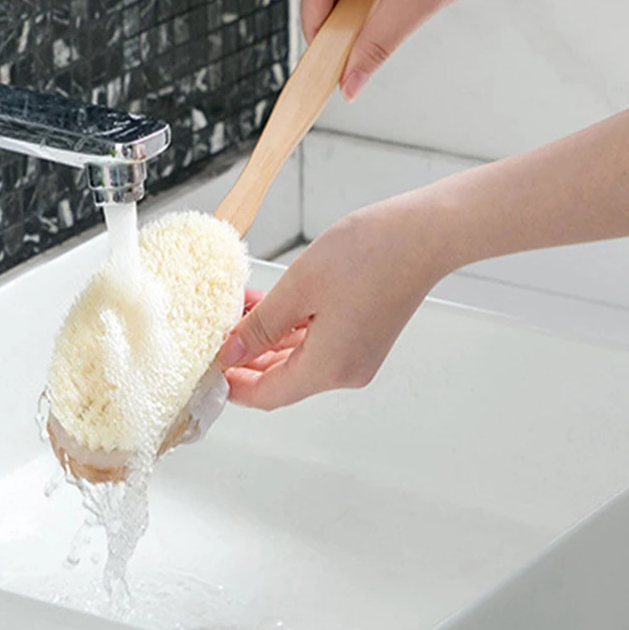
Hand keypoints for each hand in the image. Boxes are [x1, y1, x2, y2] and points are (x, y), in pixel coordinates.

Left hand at [218, 198, 450, 408]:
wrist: (423, 234)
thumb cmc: (368, 254)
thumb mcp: (298, 288)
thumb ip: (259, 326)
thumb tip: (230, 353)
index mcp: (329, 367)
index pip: (267, 395)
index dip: (233, 385)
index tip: (206, 369)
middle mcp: (346, 371)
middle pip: (282, 380)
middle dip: (245, 359)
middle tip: (215, 336)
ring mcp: (357, 356)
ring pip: (297, 359)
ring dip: (265, 340)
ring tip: (235, 313)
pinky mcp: (363, 338)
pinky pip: (316, 344)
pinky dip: (289, 330)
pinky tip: (266, 306)